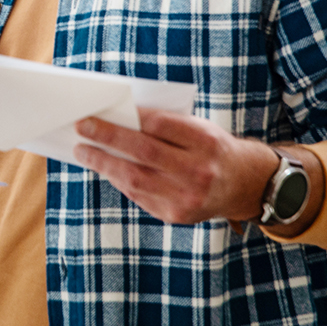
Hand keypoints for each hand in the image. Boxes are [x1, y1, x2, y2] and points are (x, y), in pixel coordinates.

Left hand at [73, 108, 278, 224]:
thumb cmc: (211, 148)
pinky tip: (106, 169)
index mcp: (206, 141)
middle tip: (81, 127)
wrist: (245, 185)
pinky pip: (139, 196)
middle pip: (144, 152)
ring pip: (135, 178)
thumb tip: (116, 119)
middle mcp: (199, 171)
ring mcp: (188, 197)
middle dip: (107, 138)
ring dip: (103, 163)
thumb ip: (164, 124)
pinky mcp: (177, 215)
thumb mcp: (198, 127)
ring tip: (83, 151)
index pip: (160, 125)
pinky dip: (119, 180)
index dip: (128, 117)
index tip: (101, 110)